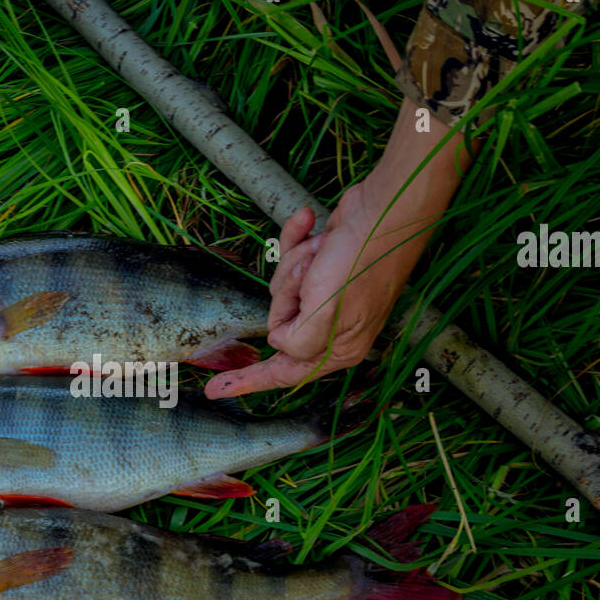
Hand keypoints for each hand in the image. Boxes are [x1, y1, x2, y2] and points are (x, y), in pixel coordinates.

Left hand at [206, 98, 475, 397]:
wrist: (385, 208)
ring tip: (324, 251)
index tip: (215, 391)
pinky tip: (309, 221)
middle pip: (279, 321)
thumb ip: (295, 342)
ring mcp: (329, 294)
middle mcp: (334, 326)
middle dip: (289, 292)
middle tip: (314, 275)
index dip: (248, 381)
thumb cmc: (358, 262)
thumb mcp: (322, 314)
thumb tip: (279, 339)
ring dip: (297, 263)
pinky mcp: (324, 266)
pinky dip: (296, 238)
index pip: (284, 373)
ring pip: (283, 287)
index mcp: (339, 348)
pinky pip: (291, 256)